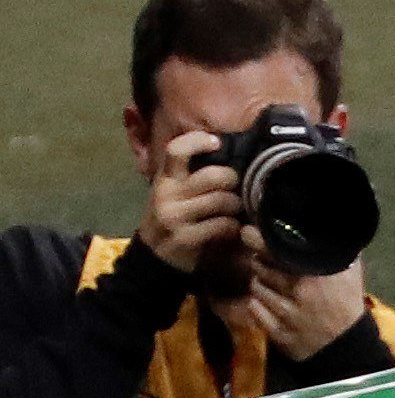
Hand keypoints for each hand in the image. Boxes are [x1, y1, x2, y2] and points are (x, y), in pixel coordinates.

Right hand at [138, 131, 242, 273]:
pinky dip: (234, 227)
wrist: (154, 256)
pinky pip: (222, 225)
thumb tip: (225, 152)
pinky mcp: (185, 237)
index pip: (176, 150)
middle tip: (237, 187)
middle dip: (232, 180)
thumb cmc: (173, 218)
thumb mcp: (174, 192)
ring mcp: (174, 216)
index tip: (217, 142)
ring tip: (237, 210)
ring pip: (221, 201)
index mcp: (165, 178)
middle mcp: (167, 193)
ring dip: (236, 206)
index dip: (197, 141)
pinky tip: (234, 229)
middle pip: (211, 176)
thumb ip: (191, 175)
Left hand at [241, 229, 368, 361]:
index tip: (249, 233)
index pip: (275, 248)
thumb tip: (320, 221)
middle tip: (265, 260)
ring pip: (256, 287)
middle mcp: (300, 292)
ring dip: (259, 282)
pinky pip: (254, 309)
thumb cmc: (346, 302)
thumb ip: (333, 247)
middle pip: (260, 266)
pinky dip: (257, 303)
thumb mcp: (348, 270)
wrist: (348, 344)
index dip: (257, 238)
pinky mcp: (279, 332)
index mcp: (316, 273)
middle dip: (259, 261)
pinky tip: (269, 302)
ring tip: (269, 282)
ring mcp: (288, 314)